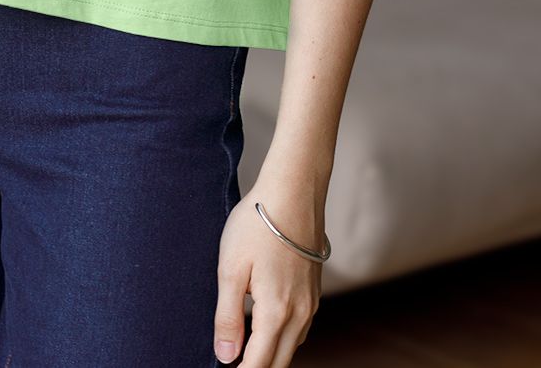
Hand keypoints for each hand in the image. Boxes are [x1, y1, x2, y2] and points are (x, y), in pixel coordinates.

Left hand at [212, 183, 323, 364]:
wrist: (294, 190)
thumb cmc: (257, 225)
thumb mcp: (230, 269)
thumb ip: (227, 317)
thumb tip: (226, 357)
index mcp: (276, 313)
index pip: (258, 365)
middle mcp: (300, 314)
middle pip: (278, 363)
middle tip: (234, 364)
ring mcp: (311, 303)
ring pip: (292, 347)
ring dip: (271, 357)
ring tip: (246, 353)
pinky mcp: (314, 291)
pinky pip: (300, 329)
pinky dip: (284, 339)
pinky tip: (267, 330)